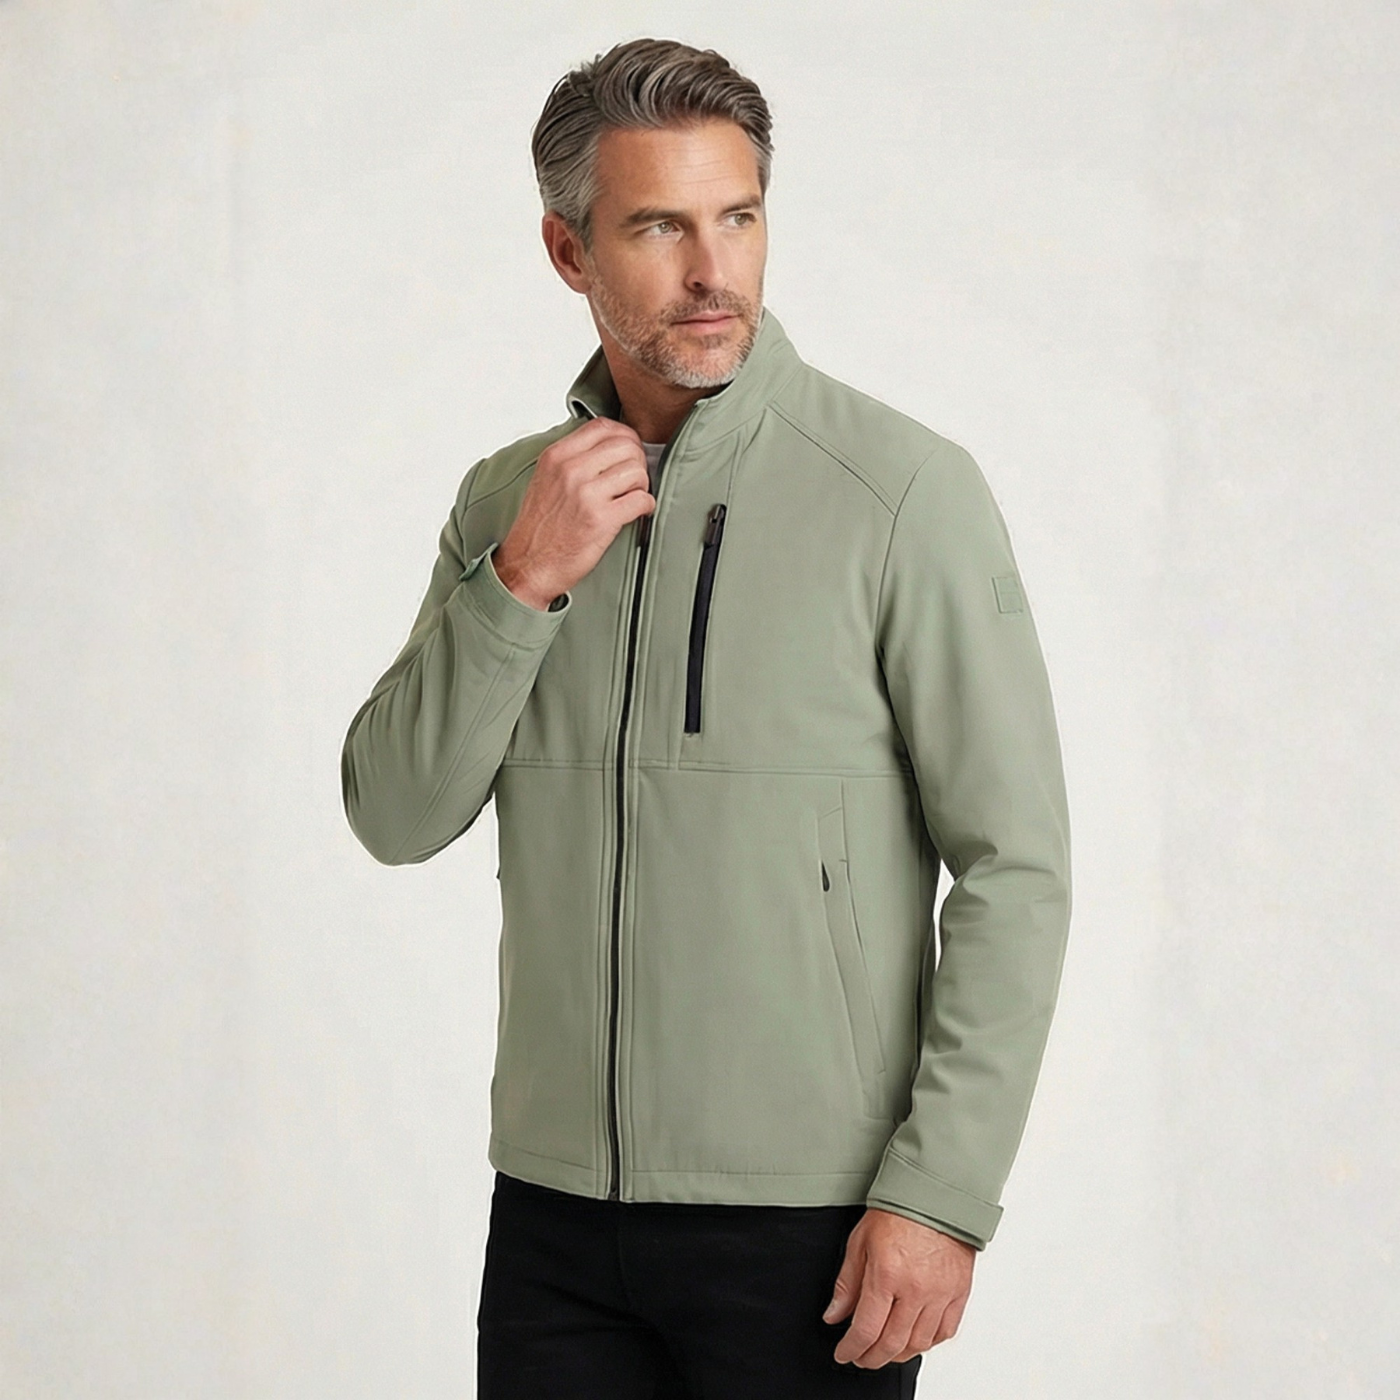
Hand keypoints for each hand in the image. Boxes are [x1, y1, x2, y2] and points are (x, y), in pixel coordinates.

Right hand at [492, 417, 653, 609]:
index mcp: (557, 456)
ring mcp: (586, 494)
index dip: (625, 436)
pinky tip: (638, 511)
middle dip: (638, 461)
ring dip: (642, 484)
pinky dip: (646, 505)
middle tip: (634, 478)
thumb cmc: (539, 527)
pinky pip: (641, 500)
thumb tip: (607, 446)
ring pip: (636, 471)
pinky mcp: (601, 520)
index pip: (603, 426)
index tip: (629, 450)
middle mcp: (571, 470)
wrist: (527, 564)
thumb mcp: (546, 479)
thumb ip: (571, 459)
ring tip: (633, 496)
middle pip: (626, 445)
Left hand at [822, 1207, 974, 1367]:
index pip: (866, 1329)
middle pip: (892, 1344)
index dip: (851, 1348)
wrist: (935, 1195)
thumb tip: (834, 1315)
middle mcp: (916, 1289)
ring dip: (898, 1354)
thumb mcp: (860, 1241)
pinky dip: (927, 1342)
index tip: (844, 1353)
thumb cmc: (898, 1212)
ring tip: (884, 1350)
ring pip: (919, 1344)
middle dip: (871, 1357)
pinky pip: (944, 1332)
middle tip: (861, 1356)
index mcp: (887, 1275)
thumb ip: (847, 1283)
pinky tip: (914, 1339)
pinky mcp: (959, 1293)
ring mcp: (940, 1294)